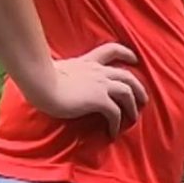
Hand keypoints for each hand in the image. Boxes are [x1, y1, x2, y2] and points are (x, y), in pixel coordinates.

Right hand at [26, 43, 147, 135]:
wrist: (40, 84)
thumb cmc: (40, 78)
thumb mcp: (55, 69)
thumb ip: (64, 72)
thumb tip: (57, 77)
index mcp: (87, 62)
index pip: (111, 50)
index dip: (125, 53)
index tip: (134, 59)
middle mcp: (98, 71)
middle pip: (127, 75)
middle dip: (138, 87)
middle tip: (143, 99)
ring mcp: (100, 85)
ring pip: (127, 93)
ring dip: (133, 107)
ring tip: (133, 118)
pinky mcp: (99, 100)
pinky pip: (115, 113)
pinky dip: (117, 124)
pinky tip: (113, 132)